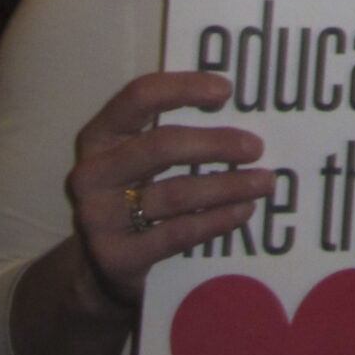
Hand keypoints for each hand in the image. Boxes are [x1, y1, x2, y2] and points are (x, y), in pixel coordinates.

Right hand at [65, 71, 272, 313]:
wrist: (97, 265)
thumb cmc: (132, 193)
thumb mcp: (138, 157)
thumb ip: (172, 130)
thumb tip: (238, 107)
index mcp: (98, 136)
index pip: (139, 96)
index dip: (184, 88)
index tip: (226, 91)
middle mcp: (92, 174)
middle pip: (162, 146)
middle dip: (217, 144)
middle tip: (256, 147)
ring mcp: (99, 218)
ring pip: (176, 194)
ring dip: (228, 186)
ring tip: (263, 182)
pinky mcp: (115, 258)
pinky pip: (177, 233)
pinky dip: (216, 220)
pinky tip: (243, 211)